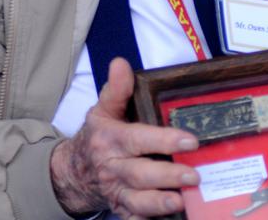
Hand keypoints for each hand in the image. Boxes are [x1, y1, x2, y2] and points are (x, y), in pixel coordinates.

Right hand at [50, 57, 200, 218]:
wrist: (73, 172)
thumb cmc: (97, 138)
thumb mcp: (102, 110)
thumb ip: (116, 89)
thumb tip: (121, 63)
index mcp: (111, 140)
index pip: (138, 139)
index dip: (164, 140)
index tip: (190, 141)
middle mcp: (112, 167)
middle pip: (139, 174)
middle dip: (166, 176)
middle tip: (194, 175)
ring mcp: (116, 192)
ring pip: (137, 201)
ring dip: (158, 203)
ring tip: (181, 201)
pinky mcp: (121, 209)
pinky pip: (135, 219)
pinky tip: (171, 218)